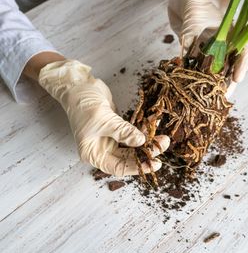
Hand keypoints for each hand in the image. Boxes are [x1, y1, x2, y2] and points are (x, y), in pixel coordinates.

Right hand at [38, 60, 169, 175]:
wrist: (78, 85)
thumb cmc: (83, 104)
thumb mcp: (103, 120)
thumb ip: (122, 132)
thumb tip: (142, 142)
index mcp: (93, 154)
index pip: (118, 168)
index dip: (137, 167)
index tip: (155, 163)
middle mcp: (102, 149)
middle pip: (128, 157)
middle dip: (146, 152)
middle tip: (163, 145)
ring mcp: (110, 138)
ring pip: (133, 145)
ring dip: (148, 141)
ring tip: (163, 137)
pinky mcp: (117, 127)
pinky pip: (133, 132)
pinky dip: (143, 129)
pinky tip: (155, 124)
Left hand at [168, 0, 247, 96]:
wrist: (181, 1)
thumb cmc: (193, 5)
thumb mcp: (194, 23)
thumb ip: (192, 40)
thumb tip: (187, 61)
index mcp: (230, 35)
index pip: (242, 52)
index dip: (241, 66)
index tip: (237, 79)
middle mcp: (222, 45)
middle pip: (228, 67)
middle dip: (226, 84)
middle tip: (222, 99)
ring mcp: (209, 50)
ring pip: (213, 72)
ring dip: (211, 85)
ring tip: (209, 99)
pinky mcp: (195, 54)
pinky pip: (197, 69)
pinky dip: (194, 79)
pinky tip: (193, 89)